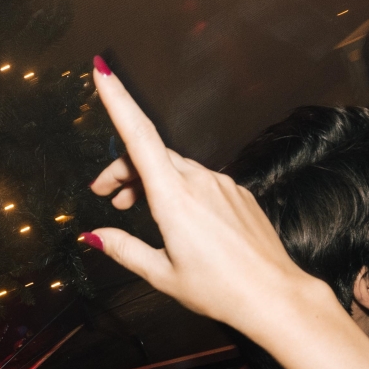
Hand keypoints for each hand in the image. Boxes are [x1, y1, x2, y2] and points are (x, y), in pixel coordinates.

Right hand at [85, 58, 344, 345]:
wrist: (274, 296)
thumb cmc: (220, 290)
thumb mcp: (161, 275)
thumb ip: (124, 250)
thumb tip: (93, 236)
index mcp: (174, 198)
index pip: (139, 136)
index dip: (118, 100)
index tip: (102, 71)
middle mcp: (200, 182)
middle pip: (150, 154)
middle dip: (122, 168)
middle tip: (102, 193)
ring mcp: (222, 184)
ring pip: (175, 168)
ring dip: (149, 180)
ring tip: (132, 208)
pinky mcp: (239, 194)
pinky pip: (201, 181)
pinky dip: (179, 189)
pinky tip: (177, 218)